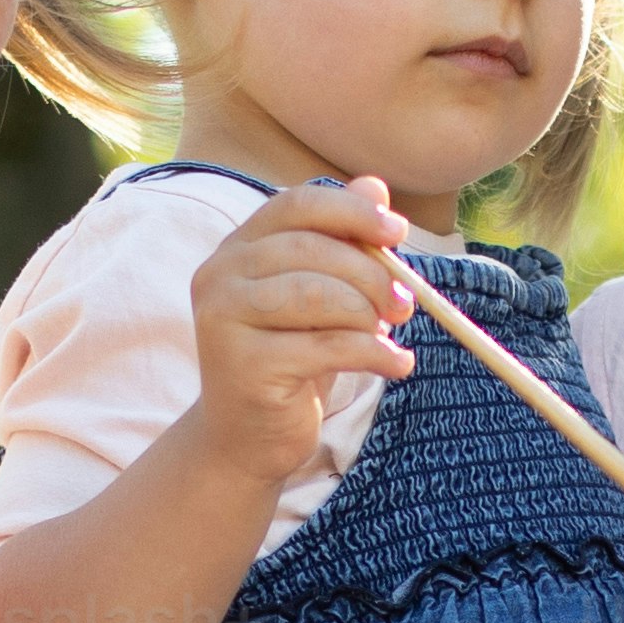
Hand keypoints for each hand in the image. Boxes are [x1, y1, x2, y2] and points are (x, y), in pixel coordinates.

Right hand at [182, 177, 414, 476]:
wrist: (250, 437)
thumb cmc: (291, 357)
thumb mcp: (321, 294)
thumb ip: (343, 240)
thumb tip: (375, 185)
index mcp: (237, 248)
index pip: (297, 206)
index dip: (352, 212)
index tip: (397, 232)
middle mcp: (219, 276)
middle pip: (311, 249)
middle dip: (371, 273)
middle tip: (404, 305)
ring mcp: (224, 320)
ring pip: (318, 295)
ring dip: (369, 314)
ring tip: (388, 334)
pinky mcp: (244, 365)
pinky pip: (326, 346)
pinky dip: (374, 353)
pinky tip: (396, 364)